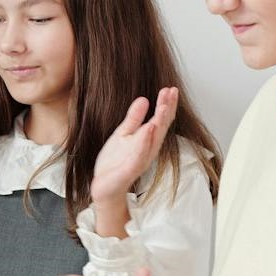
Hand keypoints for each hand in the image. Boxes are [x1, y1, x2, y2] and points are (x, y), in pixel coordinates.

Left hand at [89, 88, 177, 234]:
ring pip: (153, 140)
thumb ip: (134, 118)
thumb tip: (143, 99)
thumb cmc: (115, 162)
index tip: (170, 89)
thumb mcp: (123, 134)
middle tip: (171, 92)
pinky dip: (144, 143)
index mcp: (147, 140)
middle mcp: (147, 149)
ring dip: (159, 122)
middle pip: (161, 127)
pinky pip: (139, 156)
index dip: (166, 104)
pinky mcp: (129, 170)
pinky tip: (148, 130)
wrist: (104, 186)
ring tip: (163, 106)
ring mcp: (140, 160)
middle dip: (167, 109)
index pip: (160, 120)